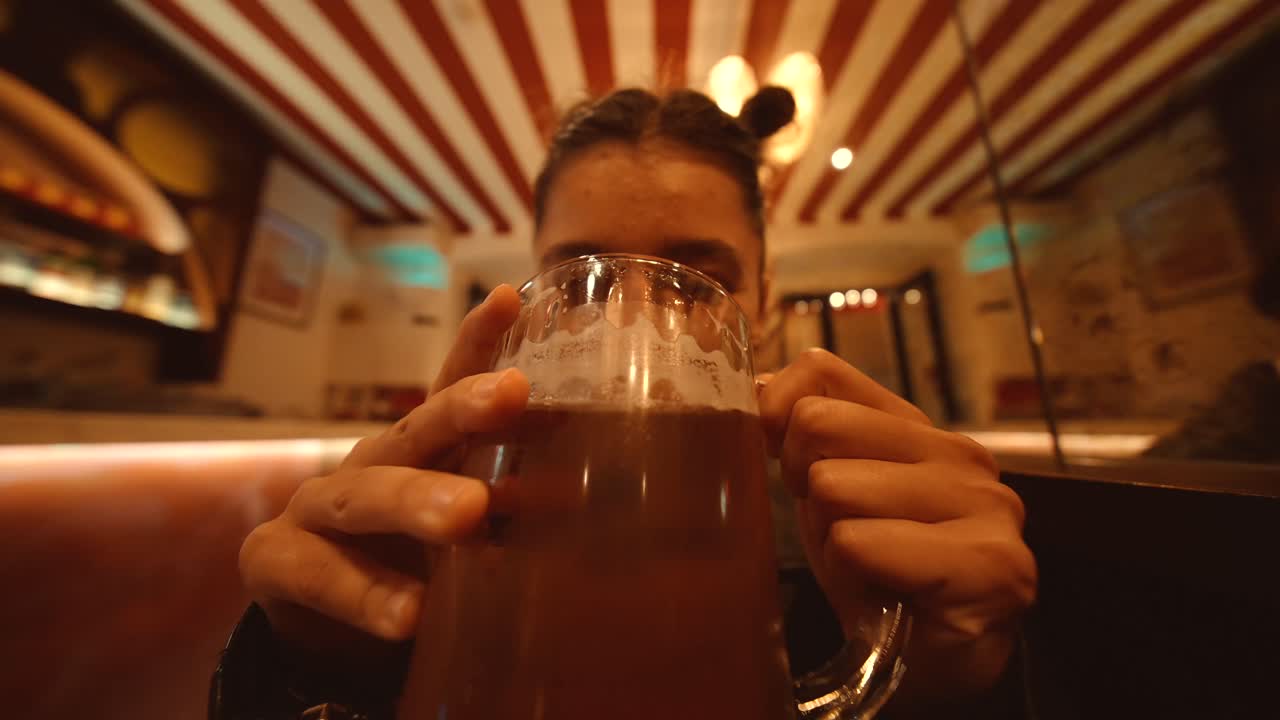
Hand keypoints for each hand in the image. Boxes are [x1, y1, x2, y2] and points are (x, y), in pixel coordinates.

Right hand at [239, 286, 524, 654]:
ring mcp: (317, 509)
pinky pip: (318, 574)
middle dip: (462, 409)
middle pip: (415, 430)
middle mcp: (370, 464)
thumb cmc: (407, 565)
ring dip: (414, 501)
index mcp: (419, 452)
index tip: (513, 299)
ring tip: (467, 516)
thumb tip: (586, 490)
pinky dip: (365, 595)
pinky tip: (409, 615)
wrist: (322, 631)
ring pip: (364, 496)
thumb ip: (505, 508)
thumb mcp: (461, 530)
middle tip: (512, 394)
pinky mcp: (275, 561)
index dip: (478, 345)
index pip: (449, 391)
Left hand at [759, 349, 1035, 705]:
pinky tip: (885, 594)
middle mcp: (958, 453)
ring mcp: (983, 504)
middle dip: (806, 487)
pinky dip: (853, 576)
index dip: (779, 416)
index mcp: (918, 429)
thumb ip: (802, 438)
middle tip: (841, 533)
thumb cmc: (879, 578)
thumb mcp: (828, 497)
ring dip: (833, 541)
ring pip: (835, 486)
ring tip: (869, 568)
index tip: (790, 468)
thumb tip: (757, 386)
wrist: (930, 668)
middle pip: (817, 424)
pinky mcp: (988, 562)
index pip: (820, 372)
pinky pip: (859, 543)